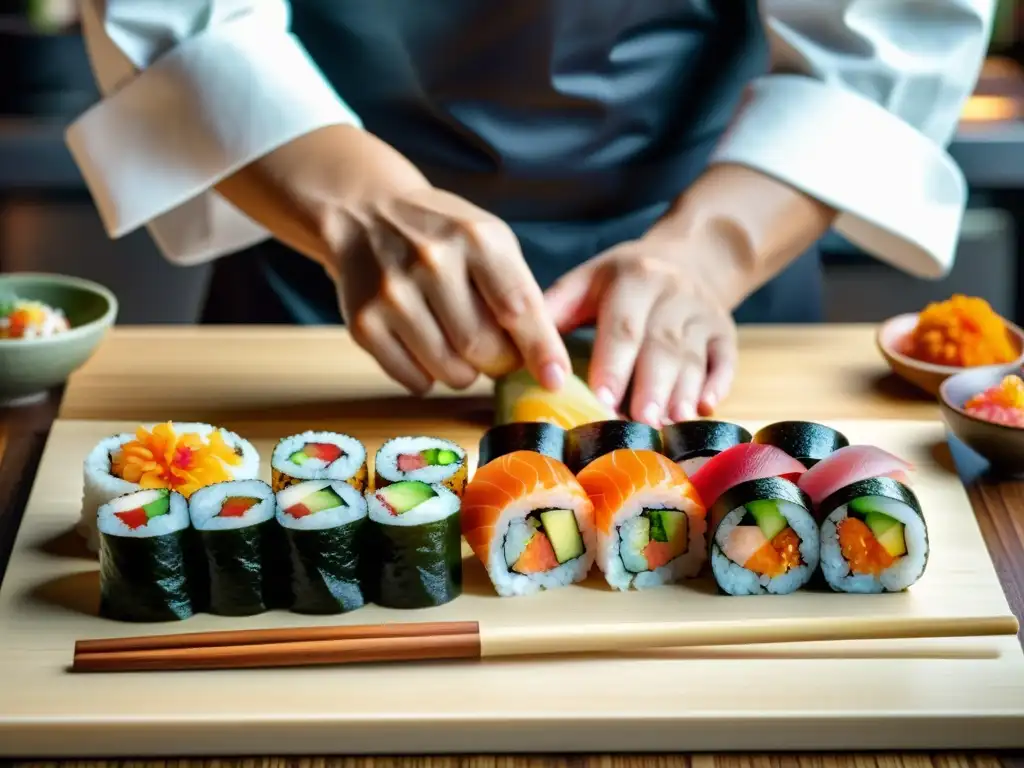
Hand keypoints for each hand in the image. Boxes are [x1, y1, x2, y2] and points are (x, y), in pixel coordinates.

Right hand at [253, 126, 570, 394]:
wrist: (364, 213)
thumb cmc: (442, 233)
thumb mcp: (489, 239)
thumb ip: (518, 291)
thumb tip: (543, 360)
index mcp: (474, 238)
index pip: (516, 306)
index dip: (540, 348)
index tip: (554, 379)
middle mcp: (431, 262)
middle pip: (483, 347)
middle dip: (500, 362)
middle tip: (498, 354)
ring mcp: (393, 294)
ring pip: (450, 371)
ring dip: (466, 374)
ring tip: (460, 347)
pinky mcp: (363, 323)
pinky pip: (414, 379)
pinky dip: (429, 376)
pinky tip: (426, 347)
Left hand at [544, 232, 738, 425]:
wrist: (689, 256)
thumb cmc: (623, 280)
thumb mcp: (587, 280)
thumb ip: (555, 310)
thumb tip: (516, 346)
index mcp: (634, 279)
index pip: (623, 326)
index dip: (614, 364)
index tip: (603, 400)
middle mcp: (673, 294)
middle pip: (661, 347)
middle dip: (650, 387)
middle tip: (638, 424)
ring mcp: (704, 314)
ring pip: (692, 358)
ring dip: (679, 394)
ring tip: (666, 426)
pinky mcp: (725, 333)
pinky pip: (725, 360)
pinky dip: (717, 385)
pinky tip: (704, 409)